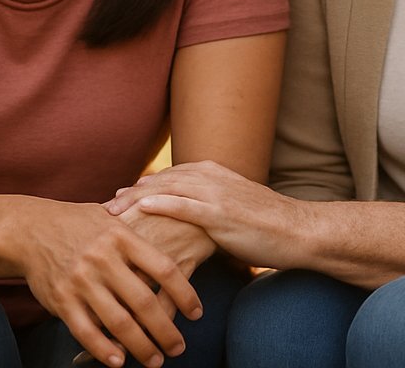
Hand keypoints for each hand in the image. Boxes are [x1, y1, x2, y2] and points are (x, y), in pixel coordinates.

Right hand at [14, 198, 200, 367]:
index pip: (164, 268)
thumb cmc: (79, 223)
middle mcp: (103, 258)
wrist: (30, 227)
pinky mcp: (61, 298)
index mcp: (122, 236)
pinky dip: (104, 349)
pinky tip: (120, 361)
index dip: (185, 293)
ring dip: (141, 346)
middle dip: (166, 330)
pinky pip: (86, 331)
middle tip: (179, 348)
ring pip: (118, 321)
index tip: (196, 313)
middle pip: (144, 301)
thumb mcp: (112, 218)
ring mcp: (81, 279)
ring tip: (155, 360)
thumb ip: (138, 237)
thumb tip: (174, 252)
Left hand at [105, 161, 300, 268]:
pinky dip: (164, 204)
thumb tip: (188, 223)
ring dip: (138, 199)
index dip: (142, 188)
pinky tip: (144, 208)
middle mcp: (212, 176)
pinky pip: (187, 205)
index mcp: (213, 173)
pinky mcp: (222, 213)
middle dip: (133, 193)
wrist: (298, 231)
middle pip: (162, 180)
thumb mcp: (233, 209)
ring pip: (168, 190)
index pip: (169, 176)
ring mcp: (217, 193)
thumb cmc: (266, 226)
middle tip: (107, 207)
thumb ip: (208, 208)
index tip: (120, 199)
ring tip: (114, 211)